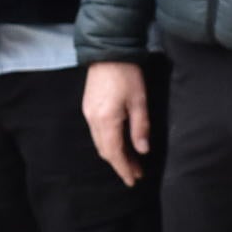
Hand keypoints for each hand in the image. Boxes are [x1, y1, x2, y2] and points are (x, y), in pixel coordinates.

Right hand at [83, 62, 152, 184]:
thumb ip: (140, 128)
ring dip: (115, 154)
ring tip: (132, 161)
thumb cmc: (127, 74)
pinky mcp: (88, 107)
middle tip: (136, 173)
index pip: (114, 153)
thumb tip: (142, 151)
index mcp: (106, 120)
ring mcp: (88, 114)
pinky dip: (109, 142)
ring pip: (100, 143)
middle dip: (120, 164)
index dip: (124, 168)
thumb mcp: (139, 101)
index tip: (133, 180)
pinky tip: (121, 143)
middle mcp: (93, 120)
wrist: (108, 51)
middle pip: (105, 151)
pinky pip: (97, 133)